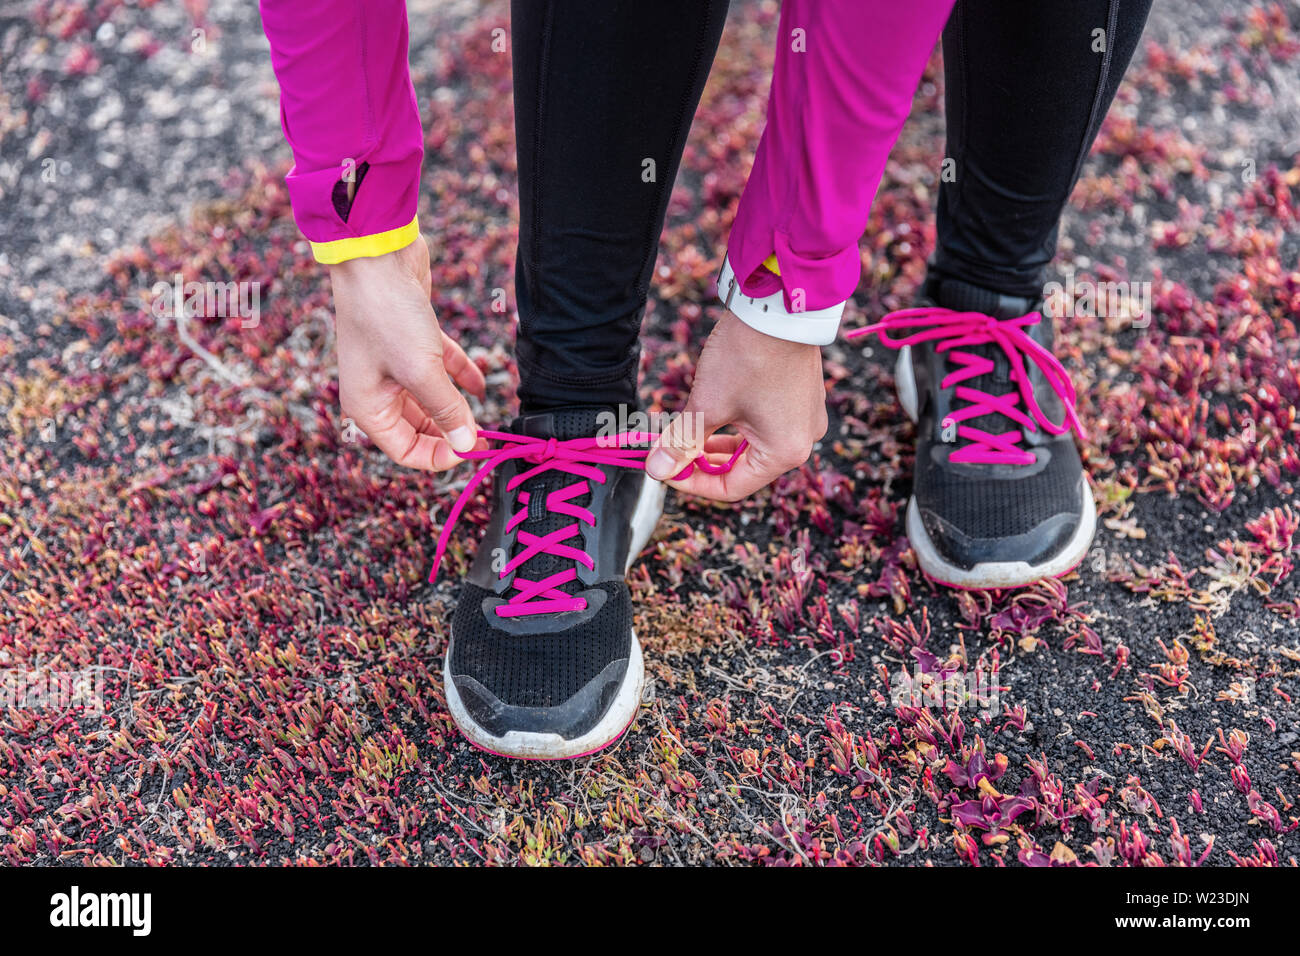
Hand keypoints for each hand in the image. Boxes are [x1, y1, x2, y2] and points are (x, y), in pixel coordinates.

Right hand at [329, 235, 486, 469]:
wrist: (376, 255)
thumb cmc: (387, 316)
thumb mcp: (421, 372)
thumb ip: (446, 410)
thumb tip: (466, 444)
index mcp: (367, 407)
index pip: (405, 451)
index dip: (439, 456)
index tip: (471, 450)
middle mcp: (377, 391)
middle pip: (419, 428)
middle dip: (451, 432)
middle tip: (485, 435)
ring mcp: (394, 366)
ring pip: (431, 400)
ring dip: (457, 407)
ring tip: (487, 414)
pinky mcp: (412, 341)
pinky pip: (439, 370)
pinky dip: (460, 378)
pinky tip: (483, 385)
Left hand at [644, 311, 826, 500]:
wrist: (778, 305)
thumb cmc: (748, 356)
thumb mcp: (707, 404)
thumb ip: (682, 442)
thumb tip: (657, 469)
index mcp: (784, 452)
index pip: (732, 488)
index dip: (692, 483)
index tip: (665, 468)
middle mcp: (802, 441)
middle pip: (742, 468)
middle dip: (702, 459)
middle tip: (670, 449)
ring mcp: (805, 418)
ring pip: (751, 445)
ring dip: (715, 441)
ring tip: (684, 430)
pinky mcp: (800, 398)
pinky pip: (764, 424)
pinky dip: (735, 423)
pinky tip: (710, 411)